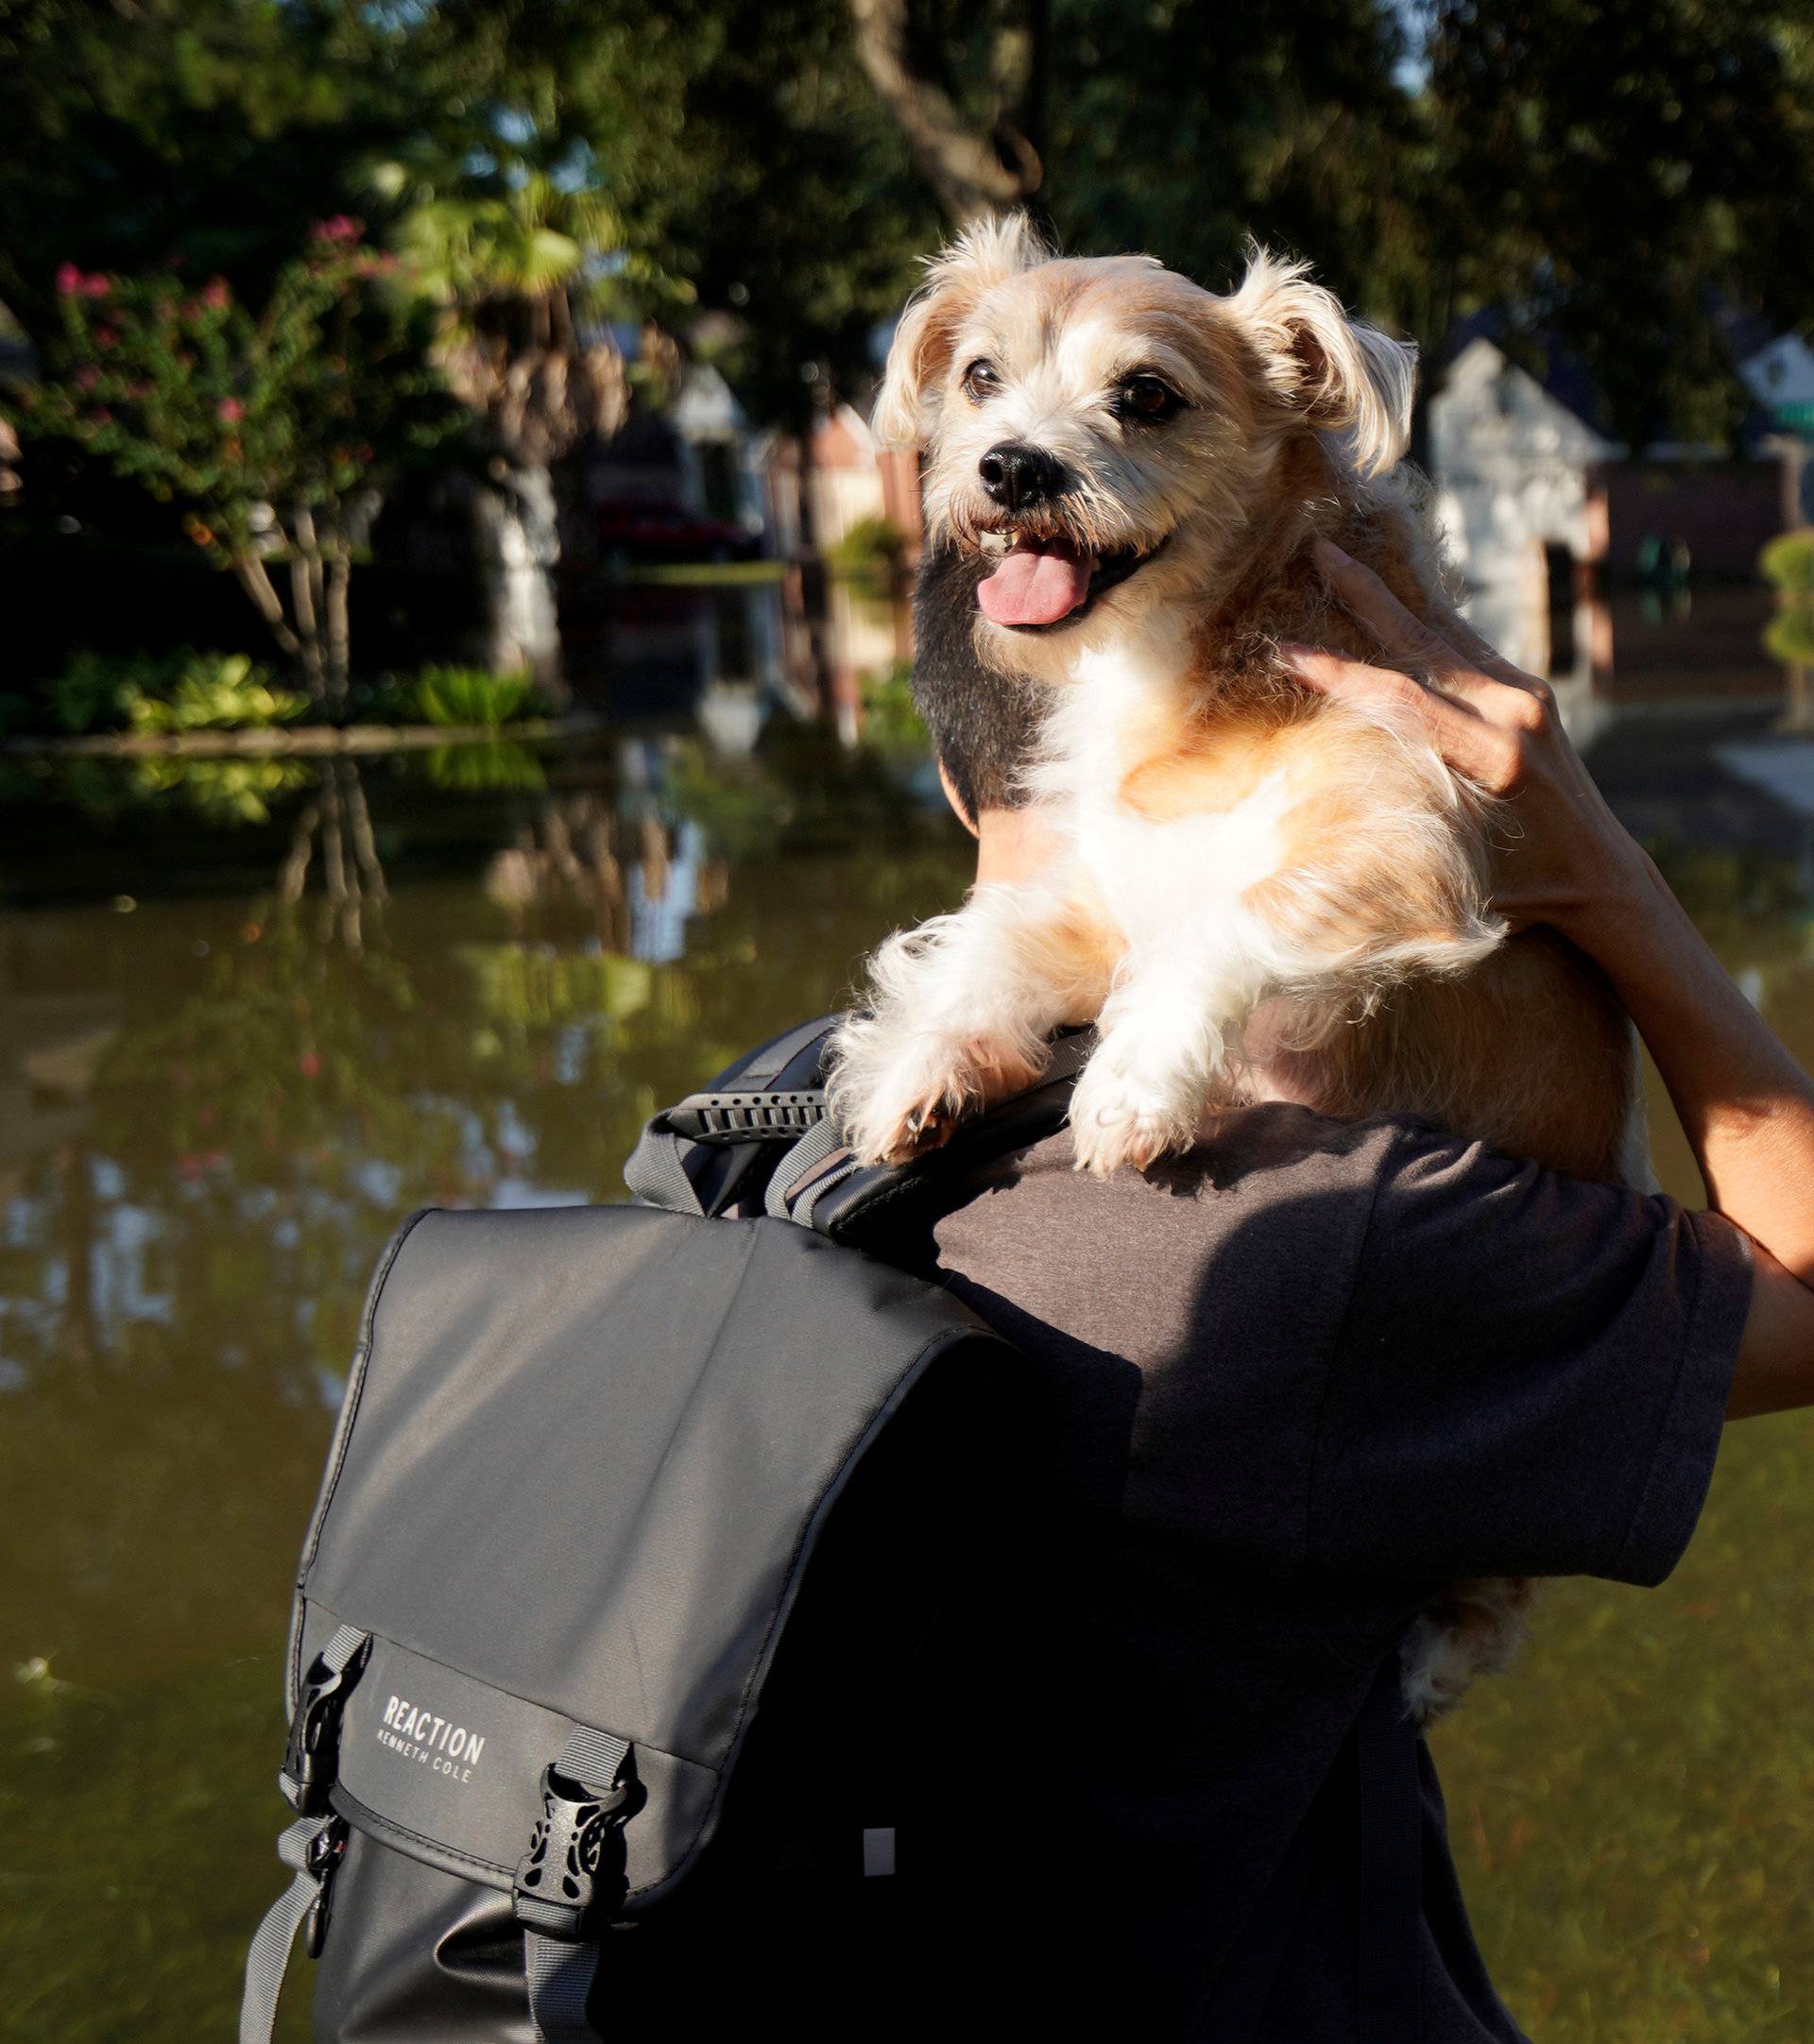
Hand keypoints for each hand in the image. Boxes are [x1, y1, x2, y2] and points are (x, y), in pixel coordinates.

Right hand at [1278, 538, 1651, 941]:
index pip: (1402, 701)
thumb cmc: (1525, 890)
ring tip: (1345, 563)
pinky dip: (1425, 624)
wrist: (1605, 876)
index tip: (1287, 651)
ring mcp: (1529, 697)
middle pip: (1425, 643)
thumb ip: (1407, 822)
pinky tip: (1393, 605)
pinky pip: (1468, 649)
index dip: (1339, 674)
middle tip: (1320, 548)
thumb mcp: (1459, 866)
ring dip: (1394, 599)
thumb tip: (1328, 801)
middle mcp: (1516, 714)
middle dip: (1366, 595)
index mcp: (1497, 758)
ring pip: (1448, 635)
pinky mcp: (1533, 693)